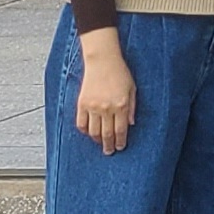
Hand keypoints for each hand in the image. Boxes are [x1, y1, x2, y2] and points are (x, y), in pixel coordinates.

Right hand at [72, 34, 137, 153]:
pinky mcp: (82, 104)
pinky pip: (81, 123)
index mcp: (121, 105)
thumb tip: (130, 124)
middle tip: (109, 152)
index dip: (120, 141)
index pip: (121, 130)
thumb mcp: (132, 89)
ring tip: (100, 144)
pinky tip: (88, 133)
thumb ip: (131, 108)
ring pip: (93, 132)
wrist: (103, 61)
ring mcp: (93, 107)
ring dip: (97, 140)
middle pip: (107, 134)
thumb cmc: (120, 73)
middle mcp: (107, 108)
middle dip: (109, 145)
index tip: (120, 147)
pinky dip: (84, 131)